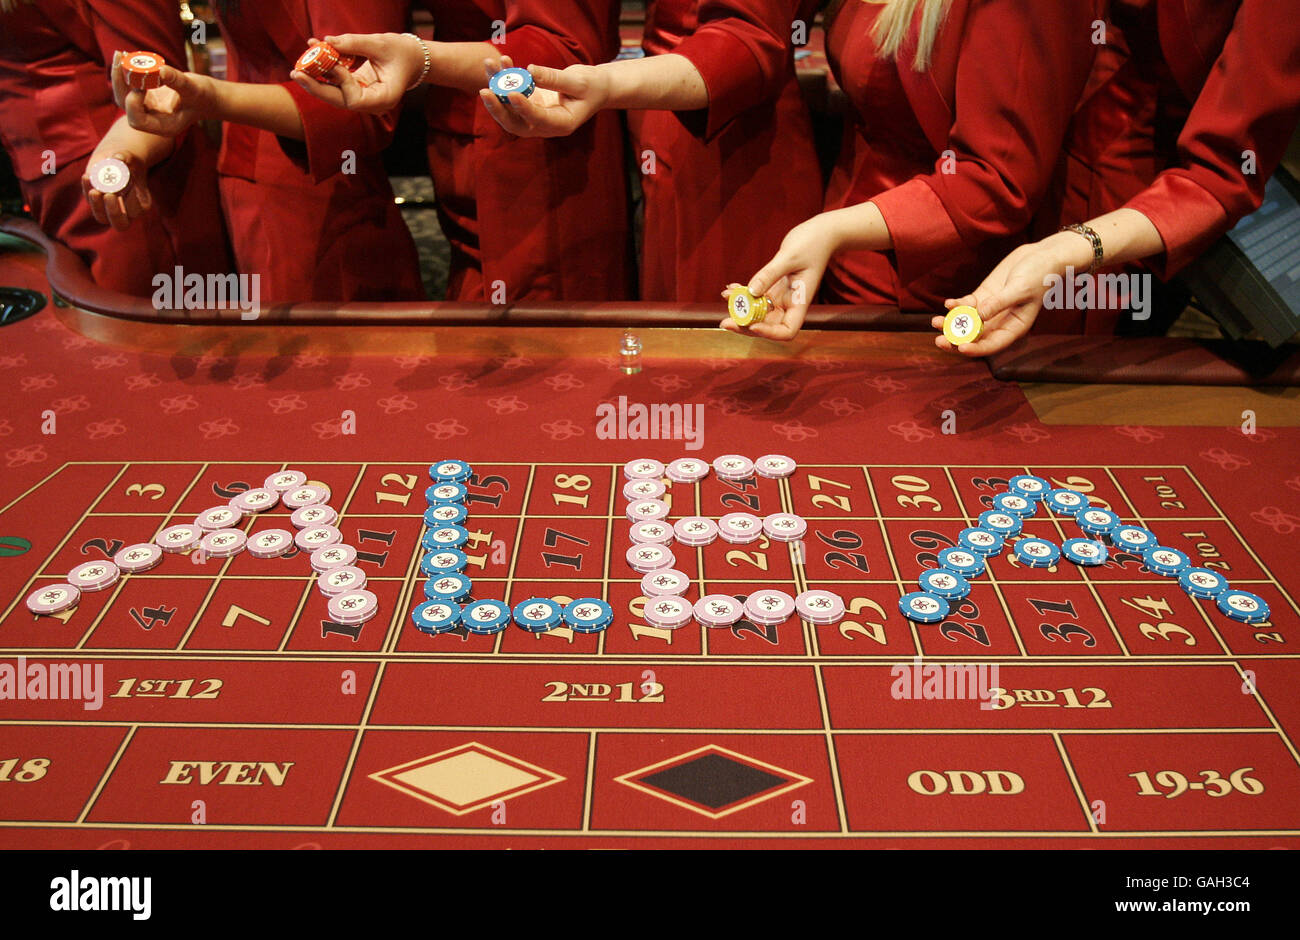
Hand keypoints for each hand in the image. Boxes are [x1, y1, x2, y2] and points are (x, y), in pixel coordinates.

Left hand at [81, 151, 151, 230]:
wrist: (116, 158)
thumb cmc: (129, 160)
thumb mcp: (130, 157)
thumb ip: (126, 158)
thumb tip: (119, 158)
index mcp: (140, 205)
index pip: (136, 211)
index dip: (131, 201)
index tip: (128, 184)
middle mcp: (126, 211)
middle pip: (120, 224)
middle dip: (114, 213)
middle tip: (109, 195)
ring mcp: (109, 208)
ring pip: (101, 217)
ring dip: (96, 205)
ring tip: (94, 189)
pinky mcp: (95, 200)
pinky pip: (89, 200)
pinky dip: (86, 189)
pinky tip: (87, 176)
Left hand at [116, 57, 212, 138]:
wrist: (207, 97)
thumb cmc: (204, 97)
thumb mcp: (194, 90)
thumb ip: (178, 82)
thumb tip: (162, 70)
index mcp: (162, 126)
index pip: (137, 120)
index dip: (134, 102)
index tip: (141, 83)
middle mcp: (151, 119)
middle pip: (125, 105)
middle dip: (120, 82)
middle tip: (120, 59)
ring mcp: (146, 108)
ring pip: (123, 94)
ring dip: (119, 74)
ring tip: (120, 54)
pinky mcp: (145, 96)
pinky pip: (129, 85)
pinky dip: (126, 71)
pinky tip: (126, 55)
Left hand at [290, 33, 416, 112]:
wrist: (412, 58)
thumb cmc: (402, 52)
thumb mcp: (381, 43)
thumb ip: (353, 43)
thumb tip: (325, 41)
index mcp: (385, 99)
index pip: (355, 100)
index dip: (342, 82)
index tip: (335, 63)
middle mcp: (372, 104)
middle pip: (340, 101)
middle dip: (317, 87)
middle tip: (296, 73)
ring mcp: (364, 99)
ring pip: (335, 94)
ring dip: (316, 79)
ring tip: (298, 66)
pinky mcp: (356, 90)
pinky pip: (336, 84)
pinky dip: (324, 72)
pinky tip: (311, 57)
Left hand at [480, 57, 608, 137]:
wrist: (594, 89)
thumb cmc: (591, 85)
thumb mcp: (579, 81)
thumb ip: (555, 78)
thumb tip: (530, 71)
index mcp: (562, 124)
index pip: (539, 120)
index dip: (524, 109)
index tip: (511, 93)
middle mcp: (544, 126)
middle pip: (516, 124)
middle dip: (498, 109)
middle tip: (485, 92)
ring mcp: (534, 117)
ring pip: (509, 110)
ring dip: (496, 89)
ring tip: (489, 64)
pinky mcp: (529, 105)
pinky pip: (511, 96)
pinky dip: (503, 79)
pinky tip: (499, 62)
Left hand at [719, 214, 838, 340]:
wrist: (821, 233)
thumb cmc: (812, 243)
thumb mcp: (789, 257)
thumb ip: (769, 275)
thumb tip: (750, 292)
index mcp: (800, 302)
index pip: (787, 331)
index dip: (769, 333)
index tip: (752, 325)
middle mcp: (790, 304)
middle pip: (768, 325)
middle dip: (746, 325)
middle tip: (725, 322)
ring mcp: (781, 297)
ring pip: (758, 312)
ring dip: (740, 309)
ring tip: (725, 297)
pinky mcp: (774, 287)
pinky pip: (755, 296)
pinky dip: (742, 294)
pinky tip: (729, 288)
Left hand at [933, 236, 1077, 355]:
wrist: (1041, 256)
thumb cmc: (1038, 275)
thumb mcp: (1020, 289)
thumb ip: (999, 303)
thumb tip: (978, 316)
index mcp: (1013, 328)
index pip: (992, 345)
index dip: (975, 349)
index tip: (960, 348)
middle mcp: (999, 323)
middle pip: (974, 337)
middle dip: (955, 340)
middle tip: (939, 341)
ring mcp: (989, 310)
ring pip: (966, 322)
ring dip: (950, 323)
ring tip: (935, 321)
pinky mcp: (983, 296)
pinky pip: (966, 305)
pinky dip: (956, 305)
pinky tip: (948, 303)